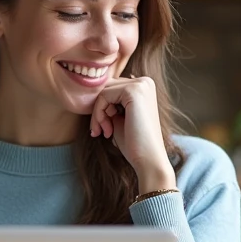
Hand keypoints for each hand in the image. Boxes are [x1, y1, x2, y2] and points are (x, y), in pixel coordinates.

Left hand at [89, 76, 176, 191]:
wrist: (148, 159)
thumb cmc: (133, 142)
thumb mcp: (118, 117)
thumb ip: (109, 102)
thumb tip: (92, 92)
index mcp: (143, 87)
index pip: (110, 88)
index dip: (102, 108)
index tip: (103, 128)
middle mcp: (144, 82)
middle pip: (105, 87)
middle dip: (99, 110)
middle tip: (102, 131)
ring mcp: (141, 84)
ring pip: (102, 92)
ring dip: (98, 114)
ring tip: (104, 132)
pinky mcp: (134, 91)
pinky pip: (103, 96)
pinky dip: (99, 114)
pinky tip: (107, 131)